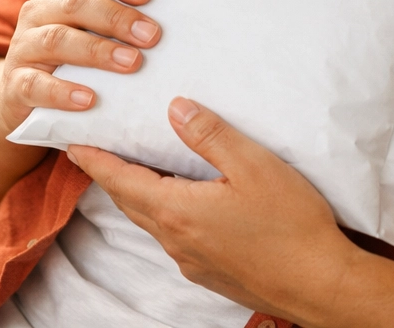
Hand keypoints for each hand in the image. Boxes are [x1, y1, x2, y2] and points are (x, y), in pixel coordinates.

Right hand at [0, 0, 161, 135]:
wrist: (20, 97)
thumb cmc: (72, 57)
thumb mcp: (90, 30)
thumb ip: (120, 16)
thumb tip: (179, 13)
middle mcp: (39, 11)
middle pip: (76, 3)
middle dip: (116, 17)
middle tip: (152, 36)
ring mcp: (23, 46)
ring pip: (56, 40)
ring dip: (97, 51)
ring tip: (132, 64)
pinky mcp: (14, 84)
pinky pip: (35, 85)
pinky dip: (63, 92)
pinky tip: (89, 99)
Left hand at [68, 99, 355, 323]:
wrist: (320, 285)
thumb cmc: (291, 224)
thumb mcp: (253, 165)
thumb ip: (211, 135)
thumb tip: (175, 107)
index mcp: (178, 212)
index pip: (121, 180)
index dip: (95, 160)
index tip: (72, 141)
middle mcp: (176, 240)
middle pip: (129, 201)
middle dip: (110, 174)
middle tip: (97, 148)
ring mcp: (192, 261)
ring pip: (151, 220)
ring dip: (137, 192)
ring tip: (134, 165)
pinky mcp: (210, 272)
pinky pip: (172, 235)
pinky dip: (161, 210)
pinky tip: (179, 198)